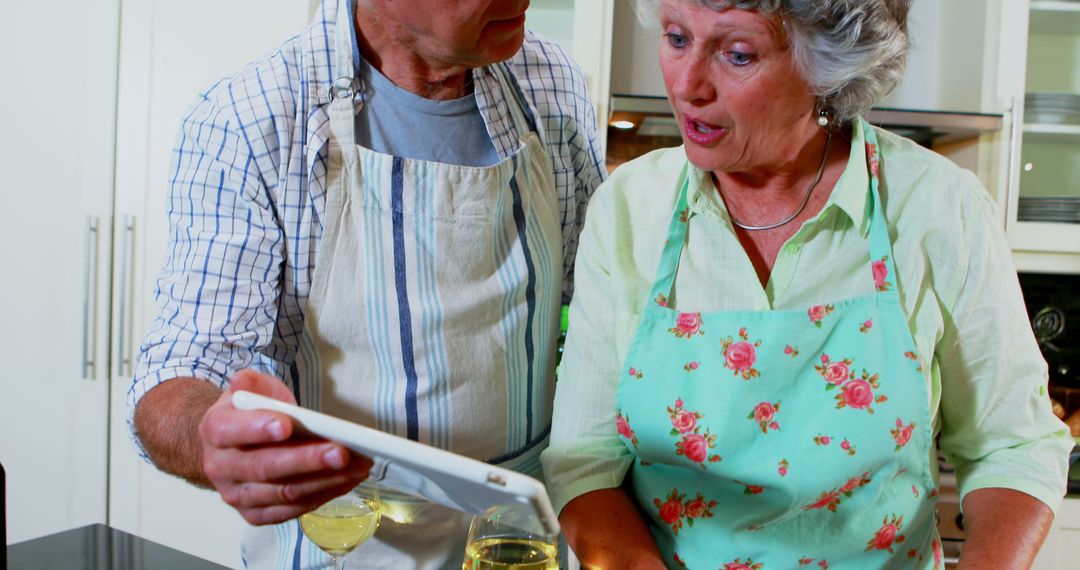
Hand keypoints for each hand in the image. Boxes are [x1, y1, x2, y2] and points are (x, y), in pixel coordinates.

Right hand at [199, 370, 371, 524]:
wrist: (233, 446)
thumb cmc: (251, 413)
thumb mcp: (251, 388)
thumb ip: (250, 383)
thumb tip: (244, 383)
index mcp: (215, 430)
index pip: (230, 430)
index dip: (258, 429)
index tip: (286, 425)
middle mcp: (220, 467)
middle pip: (264, 467)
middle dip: (306, 460)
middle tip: (341, 452)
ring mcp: (237, 495)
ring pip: (283, 493)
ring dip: (325, 481)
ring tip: (358, 466)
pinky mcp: (256, 514)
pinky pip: (292, 510)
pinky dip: (324, 495)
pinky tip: (348, 480)